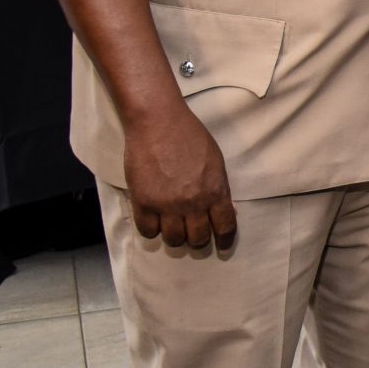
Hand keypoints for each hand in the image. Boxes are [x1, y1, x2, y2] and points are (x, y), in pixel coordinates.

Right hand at [123, 102, 235, 249]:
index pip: (225, 227)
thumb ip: (219, 188)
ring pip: (174, 240)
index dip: (225, 240)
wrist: (158, 122)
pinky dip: (152, 230)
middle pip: (198, 239)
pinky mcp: (143, 202)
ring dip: (175, 237)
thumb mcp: (215, 162)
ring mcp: (166, 204)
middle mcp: (193, 203)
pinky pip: (148, 231)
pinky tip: (154, 221)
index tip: (222, 245)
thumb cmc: (190, 136)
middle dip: (199, 239)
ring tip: (173, 227)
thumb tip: (224, 211)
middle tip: (194, 234)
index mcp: (215, 191)